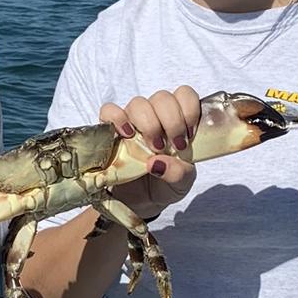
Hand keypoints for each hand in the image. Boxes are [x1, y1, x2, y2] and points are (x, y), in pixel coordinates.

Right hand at [100, 87, 201, 221]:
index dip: (189, 110)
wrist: (141, 202)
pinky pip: (109, 111)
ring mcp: (132, 121)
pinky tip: (126, 135)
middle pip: (162, 97)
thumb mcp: (182, 184)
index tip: (189, 136)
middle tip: (173, 146)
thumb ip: (179, 173)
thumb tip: (157, 163)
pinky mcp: (110, 130)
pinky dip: (117, 119)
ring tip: (153, 148)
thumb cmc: (165, 185)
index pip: (184, 94)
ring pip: (138, 103)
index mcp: (177, 120)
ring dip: (149, 123)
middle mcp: (155, 115)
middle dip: (172, 121)